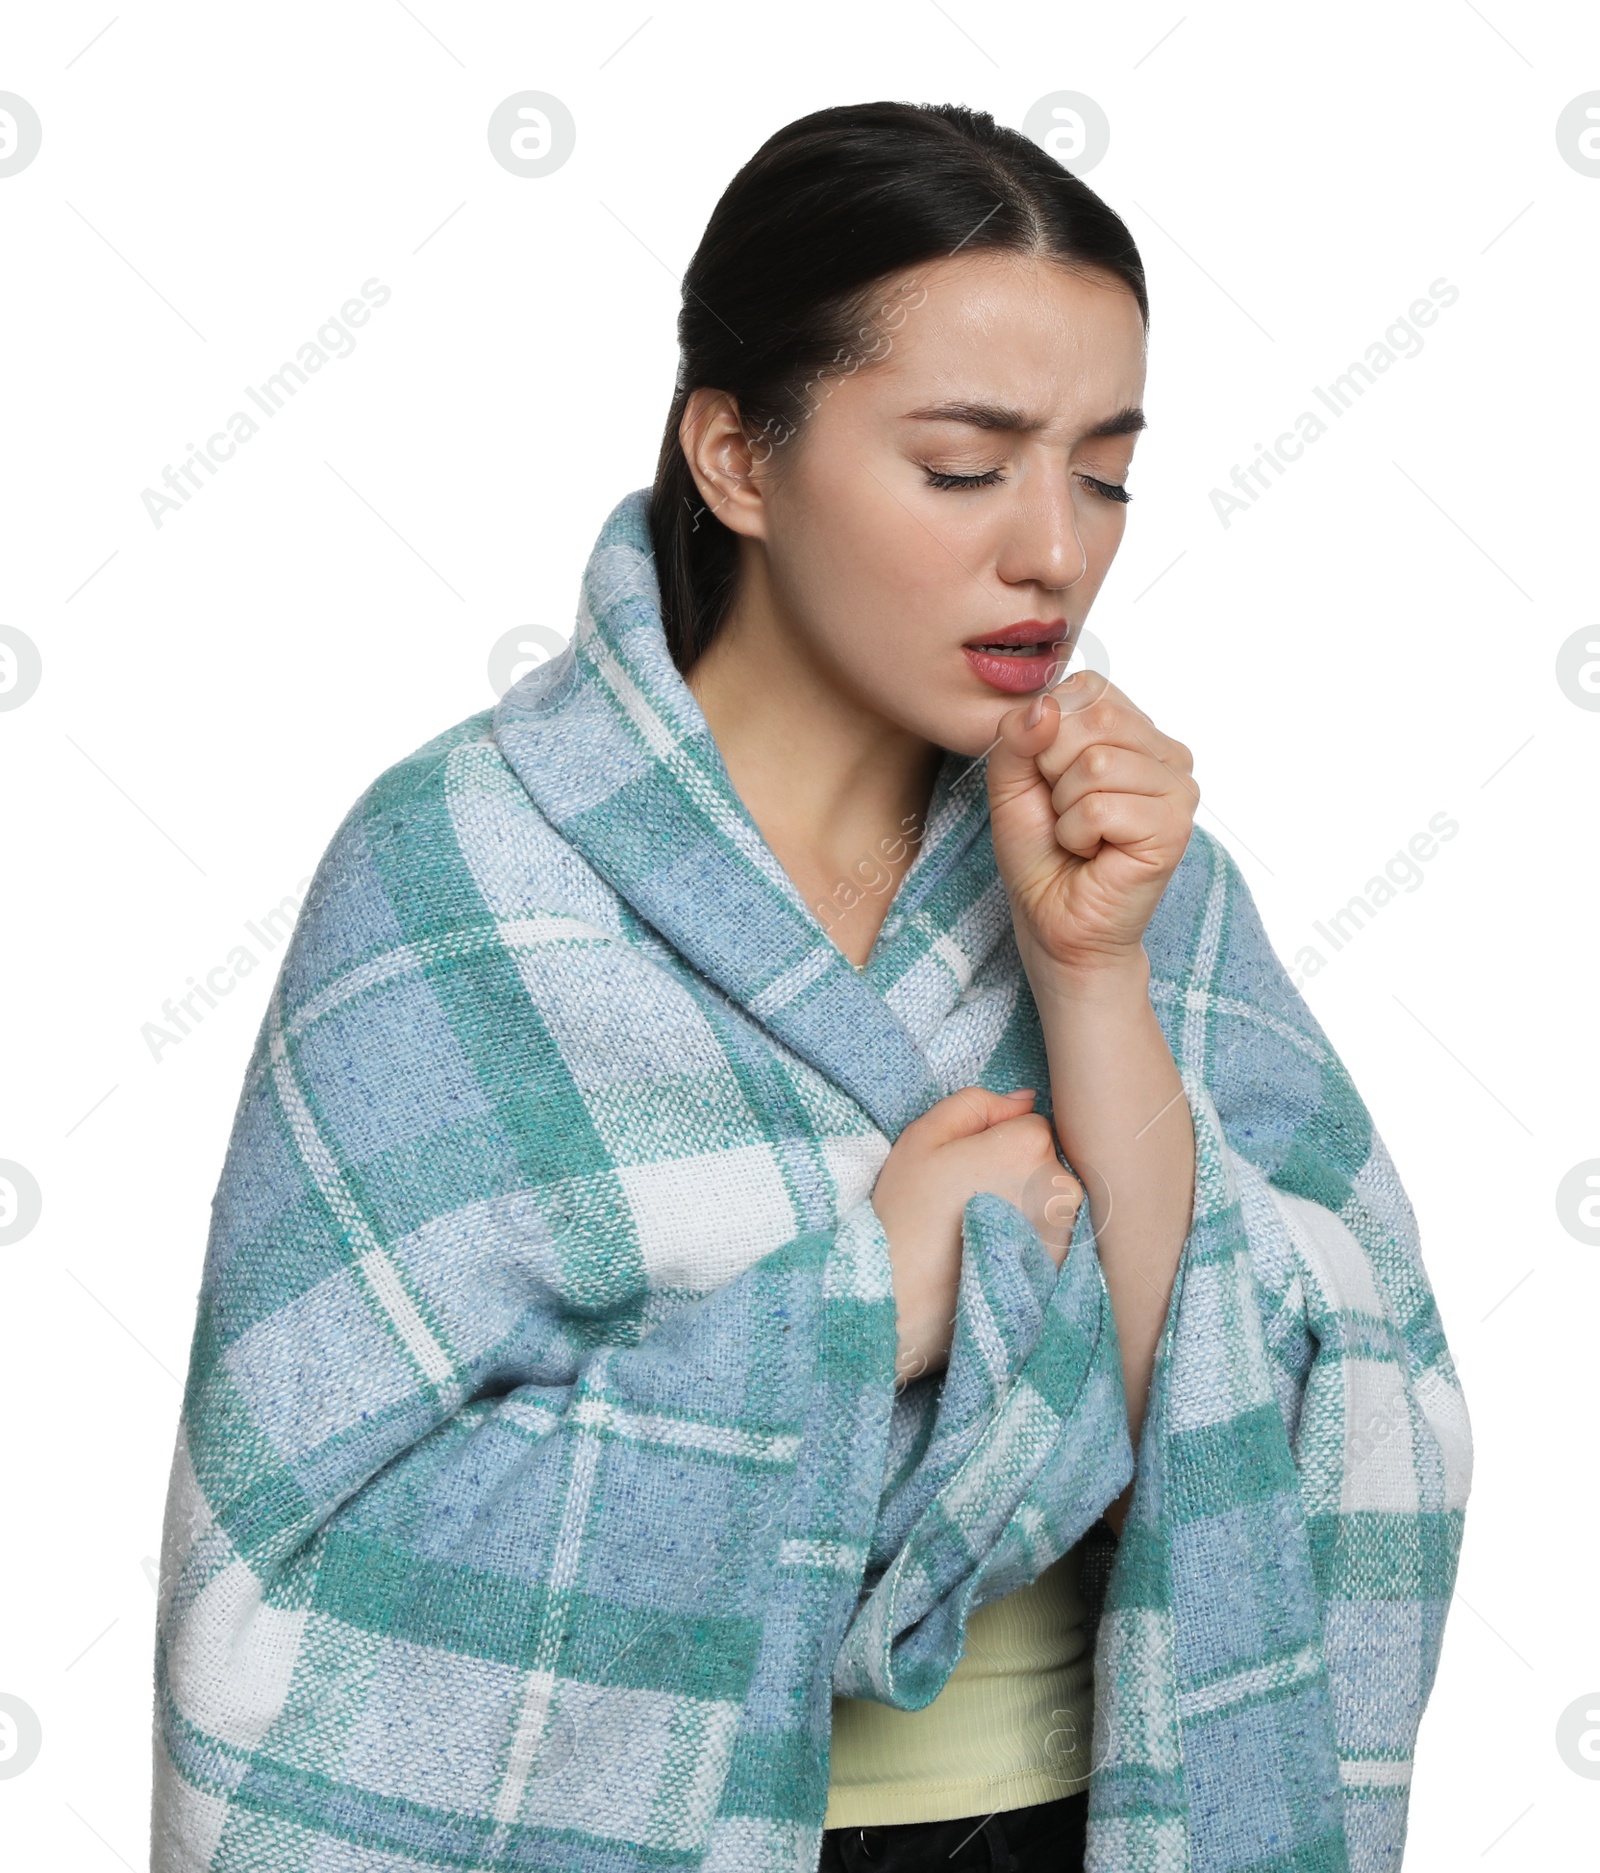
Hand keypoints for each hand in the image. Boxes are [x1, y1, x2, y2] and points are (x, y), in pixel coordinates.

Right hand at [871, 1086, 1083, 1387]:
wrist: (903, 1297)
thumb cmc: (907, 1212)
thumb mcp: (924, 1137)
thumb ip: (976, 1104)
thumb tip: (1024, 1099)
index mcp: (1030, 1144)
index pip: (1027, 1123)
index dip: (992, 1142)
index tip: (963, 1169)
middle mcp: (1060, 1184)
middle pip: (1043, 1160)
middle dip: (1013, 1172)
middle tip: (968, 1201)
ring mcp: (1067, 1229)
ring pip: (1047, 1197)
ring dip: (1023, 1205)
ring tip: (979, 1229)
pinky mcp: (1065, 1266)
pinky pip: (1051, 1234)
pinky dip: (1028, 1238)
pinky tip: (993, 1252)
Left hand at [986, 672, 1198, 977]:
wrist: (1054, 921)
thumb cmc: (1041, 853)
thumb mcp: (1011, 782)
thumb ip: (1016, 736)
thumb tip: (1048, 706)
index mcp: (1133, 729)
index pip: (1085, 688)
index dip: (1047, 735)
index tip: (1052, 780)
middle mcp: (1166, 751)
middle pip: (1093, 718)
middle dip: (1054, 771)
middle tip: (1065, 812)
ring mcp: (1178, 788)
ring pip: (1098, 764)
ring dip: (1066, 809)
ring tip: (1080, 835)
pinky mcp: (1175, 827)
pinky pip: (1102, 807)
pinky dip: (1077, 835)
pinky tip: (1092, 853)